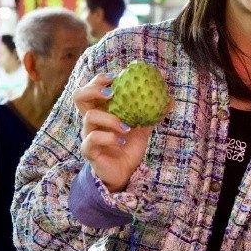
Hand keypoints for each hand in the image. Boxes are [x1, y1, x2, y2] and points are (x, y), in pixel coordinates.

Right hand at [74, 72, 160, 192]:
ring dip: (110, 118)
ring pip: (89, 117)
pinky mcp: (89, 151)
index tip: (116, 76)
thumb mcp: (143, 128)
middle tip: (111, 92)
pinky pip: (93, 139)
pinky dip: (110, 137)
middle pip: (79, 97)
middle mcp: (91, 121)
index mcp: (101, 111)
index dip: (99, 79)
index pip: (91, 89)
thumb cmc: (128, 147)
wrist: (124, 173)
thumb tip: (171, 98)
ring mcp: (88, 135)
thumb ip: (152, 113)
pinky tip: (122, 141)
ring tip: (127, 126)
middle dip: (93, 89)